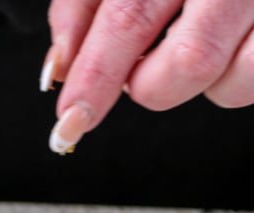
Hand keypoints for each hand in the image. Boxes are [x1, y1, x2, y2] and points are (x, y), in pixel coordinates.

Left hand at [42, 0, 253, 152]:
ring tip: (189, 45)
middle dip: (150, 85)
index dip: (97, 75)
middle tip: (140, 66)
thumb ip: (81, 9)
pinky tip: (226, 46)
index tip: (72, 119)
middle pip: (191, 60)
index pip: (130, 17)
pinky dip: (234, 77)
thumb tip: (60, 70)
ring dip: (200, 84)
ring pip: (235, 80)